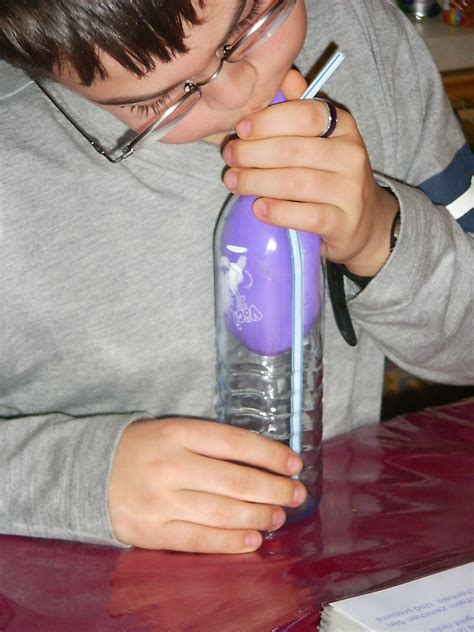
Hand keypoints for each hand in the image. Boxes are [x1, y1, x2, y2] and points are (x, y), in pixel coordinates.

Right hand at [108, 418, 305, 552]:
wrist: (87, 473)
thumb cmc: (140, 449)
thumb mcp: (172, 431)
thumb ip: (209, 442)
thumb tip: (259, 460)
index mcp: (178, 433)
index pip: (235, 442)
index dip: (270, 454)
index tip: (294, 463)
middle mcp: (171, 465)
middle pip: (236, 480)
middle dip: (274, 488)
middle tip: (297, 493)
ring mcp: (161, 501)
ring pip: (223, 512)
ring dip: (259, 516)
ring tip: (279, 516)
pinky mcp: (151, 531)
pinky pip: (199, 540)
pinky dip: (230, 543)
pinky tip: (253, 540)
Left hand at [222, 70, 398, 277]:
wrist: (364, 222)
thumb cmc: (332, 175)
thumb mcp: (323, 139)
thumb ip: (302, 109)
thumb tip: (283, 75)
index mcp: (343, 126)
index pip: (305, 114)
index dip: (268, 120)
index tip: (241, 130)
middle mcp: (350, 154)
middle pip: (293, 150)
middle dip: (252, 153)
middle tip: (229, 158)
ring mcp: (350, 190)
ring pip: (296, 183)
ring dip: (257, 182)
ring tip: (233, 183)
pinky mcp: (344, 222)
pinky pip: (307, 216)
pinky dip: (278, 212)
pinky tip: (258, 209)